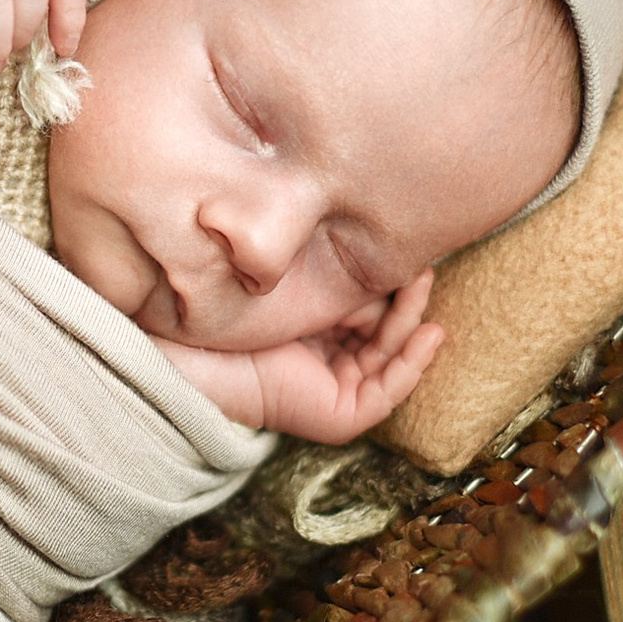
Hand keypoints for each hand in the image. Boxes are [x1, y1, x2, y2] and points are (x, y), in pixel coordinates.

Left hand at [151, 272, 445, 441]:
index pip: (362, 307)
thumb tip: (339, 205)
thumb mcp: (280, 282)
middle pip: (383, 328)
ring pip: (392, 353)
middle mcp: (326, 361)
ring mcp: (336, 390)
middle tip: (421, 261)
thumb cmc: (221, 316)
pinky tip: (431, 330)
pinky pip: (390, 388)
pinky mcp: (342, 416)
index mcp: (310, 333)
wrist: (192, 356)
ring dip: (413, 318)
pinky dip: (413, 361)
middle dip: (405, 296)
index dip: (383, 280)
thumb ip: (309, 261)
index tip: (400, 244)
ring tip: (424, 281)